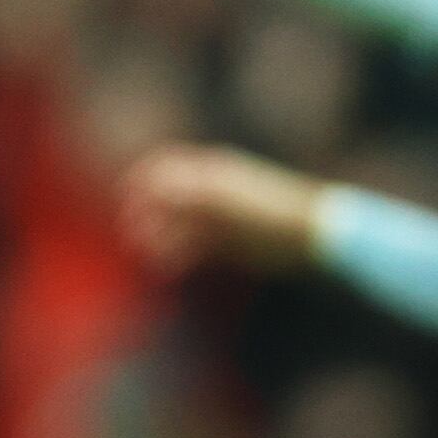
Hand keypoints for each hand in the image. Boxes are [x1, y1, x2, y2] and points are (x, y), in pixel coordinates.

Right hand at [119, 144, 325, 275]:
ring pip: (177, 225)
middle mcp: (212, 192)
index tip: (126, 204)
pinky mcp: (229, 241)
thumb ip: (189, 193)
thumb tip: (153, 186)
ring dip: (159, 238)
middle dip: (146, 216)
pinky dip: (177, 254)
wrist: (311, 236)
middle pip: (166, 199)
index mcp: (211, 173)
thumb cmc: (270, 214)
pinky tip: (169, 269)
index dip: (141, 183)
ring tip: (151, 258)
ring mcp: (220, 217)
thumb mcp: (226, 202)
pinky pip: (193, 245)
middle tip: (133, 238)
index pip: (164, 169)